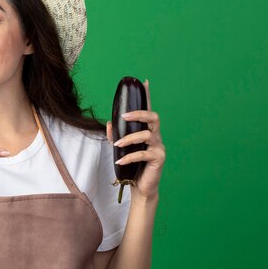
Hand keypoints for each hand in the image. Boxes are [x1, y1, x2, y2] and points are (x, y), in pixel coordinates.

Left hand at [106, 79, 165, 199]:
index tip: (144, 82)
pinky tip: (119, 161)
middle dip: (139, 114)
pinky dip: (129, 157)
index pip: (148, 110)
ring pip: (147, 135)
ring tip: (117, 145)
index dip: (147, 96)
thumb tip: (109, 122)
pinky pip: (143, 154)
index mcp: (147, 131)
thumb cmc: (132, 166)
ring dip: (129, 139)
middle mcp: (156, 136)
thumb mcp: (120, 149)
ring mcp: (159, 147)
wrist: (140, 186)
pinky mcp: (158, 159)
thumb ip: (115, 135)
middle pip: (154, 117)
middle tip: (124, 117)